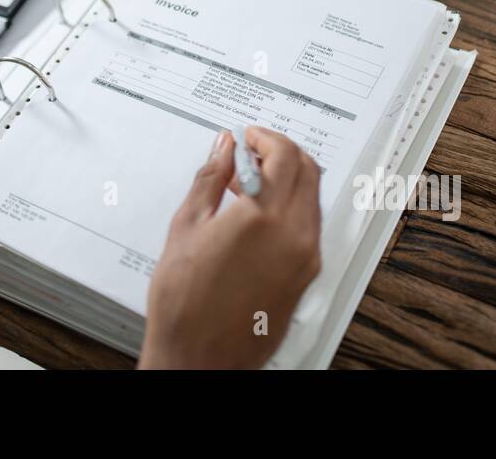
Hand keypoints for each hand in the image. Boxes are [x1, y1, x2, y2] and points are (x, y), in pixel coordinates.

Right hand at [139, 127, 321, 368]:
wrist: (198, 359)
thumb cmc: (184, 304)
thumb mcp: (186, 227)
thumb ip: (210, 179)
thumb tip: (223, 148)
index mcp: (263, 218)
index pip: (284, 155)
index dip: (266, 137)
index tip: (247, 137)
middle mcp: (294, 236)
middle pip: (307, 171)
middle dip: (282, 152)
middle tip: (251, 152)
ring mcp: (305, 259)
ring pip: (312, 197)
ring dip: (288, 179)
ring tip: (248, 185)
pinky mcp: (306, 277)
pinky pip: (309, 226)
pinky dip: (290, 207)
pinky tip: (258, 215)